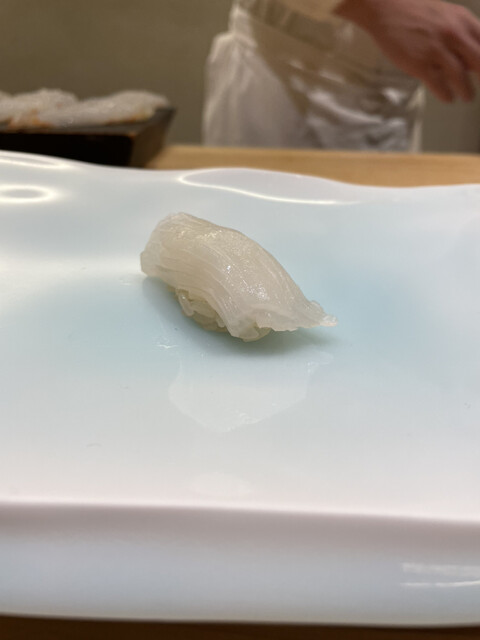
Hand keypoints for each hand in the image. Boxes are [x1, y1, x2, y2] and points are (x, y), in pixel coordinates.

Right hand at [335, 0, 479, 101]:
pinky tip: (448, 98)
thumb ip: (460, 33)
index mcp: (463, 21)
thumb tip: (468, 57)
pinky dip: (445, 94)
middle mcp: (454, 35)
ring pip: (459, 76)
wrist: (388, 9)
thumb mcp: (446, 16)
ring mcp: (436, 50)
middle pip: (478, 61)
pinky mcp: (420, 64)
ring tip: (467, 97)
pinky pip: (438, 84)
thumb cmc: (415, 13)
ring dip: (466, 90)